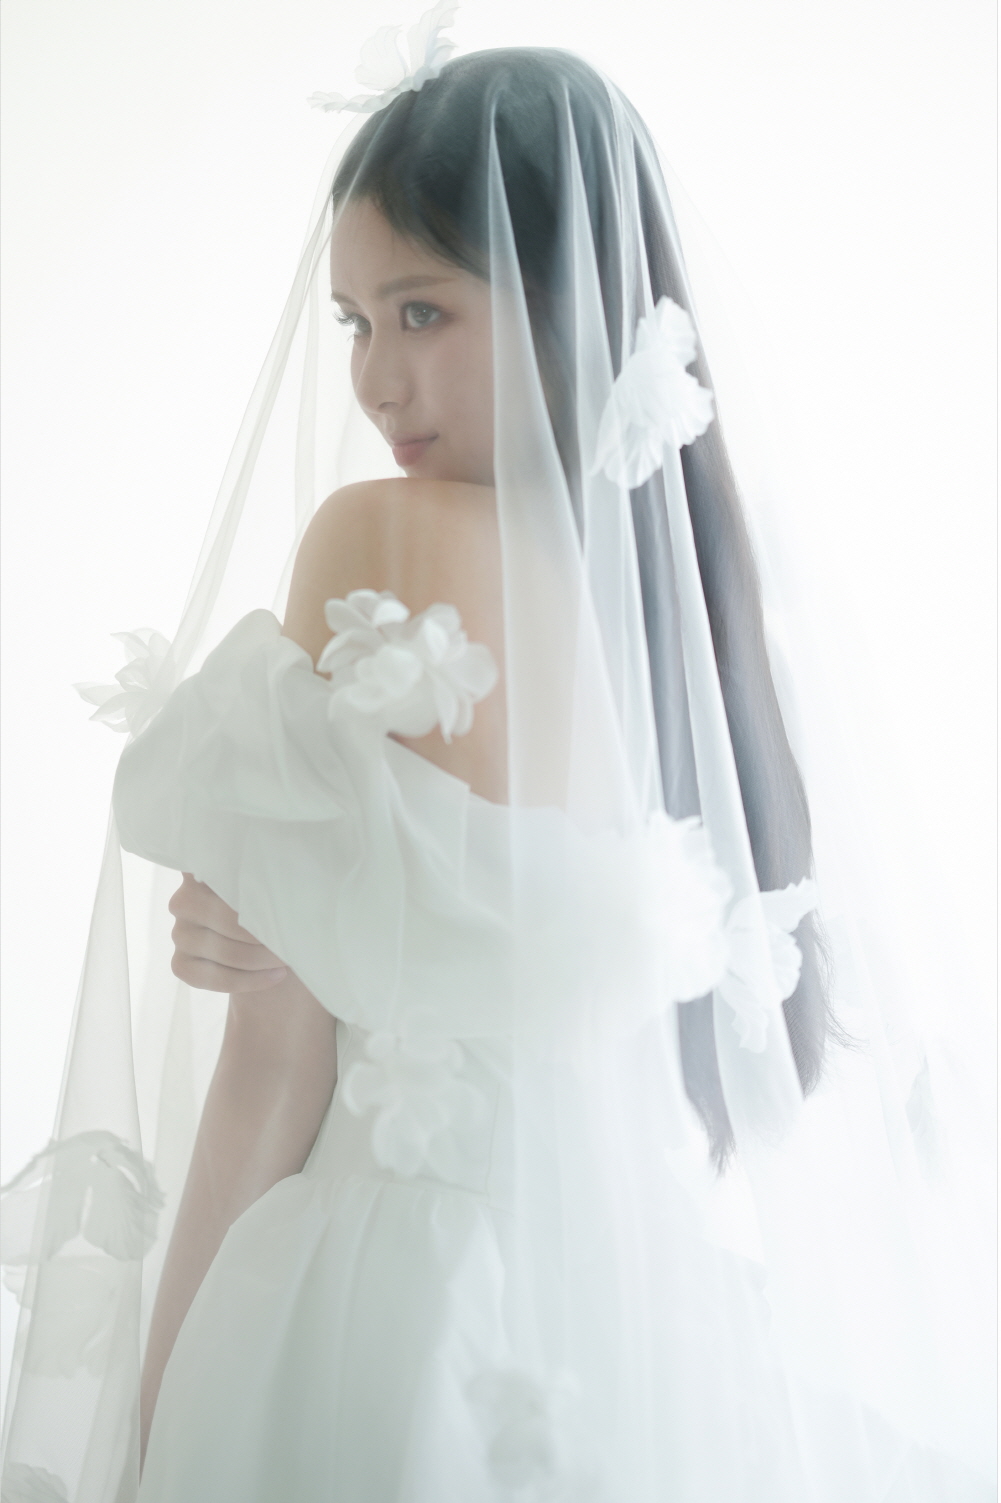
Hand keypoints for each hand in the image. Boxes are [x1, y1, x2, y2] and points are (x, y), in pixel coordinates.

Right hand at [168, 873, 287, 992]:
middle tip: (294, 938)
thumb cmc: (273, 910)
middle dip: (267, 934)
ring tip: (288, 957)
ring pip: (227, 952)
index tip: (277, 891)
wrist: (266, 948)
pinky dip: (250, 980)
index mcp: (204, 873)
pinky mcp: (181, 964)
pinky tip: (276, 975)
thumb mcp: (273, 891)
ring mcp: (180, 933)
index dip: (247, 886)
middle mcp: (185, 901)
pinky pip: (216, 978)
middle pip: (230, 921)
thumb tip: (286, 876)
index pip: (215, 871)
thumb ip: (267, 882)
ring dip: (263, 958)